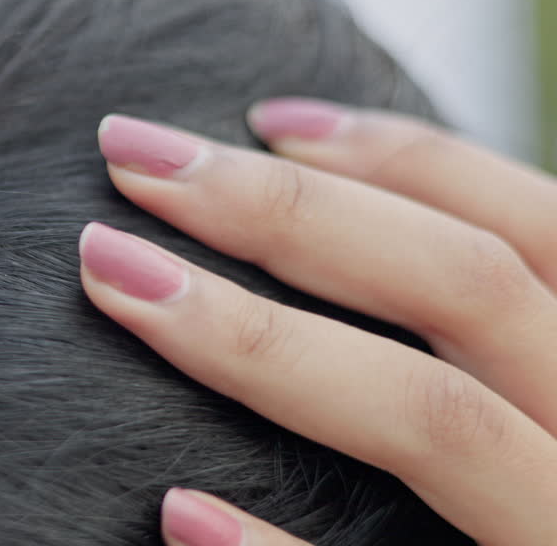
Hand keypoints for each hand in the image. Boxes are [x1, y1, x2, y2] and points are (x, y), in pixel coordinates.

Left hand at [80, 98, 556, 544]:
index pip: (535, 231)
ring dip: (258, 337)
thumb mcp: (543, 404)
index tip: (261, 115)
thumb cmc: (532, 506)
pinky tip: (173, 511)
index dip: (403, 156)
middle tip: (127, 146)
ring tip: (108, 270)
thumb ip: (498, 348)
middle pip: (469, 288)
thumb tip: (349, 224)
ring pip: (433, 420)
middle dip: (288, 208)